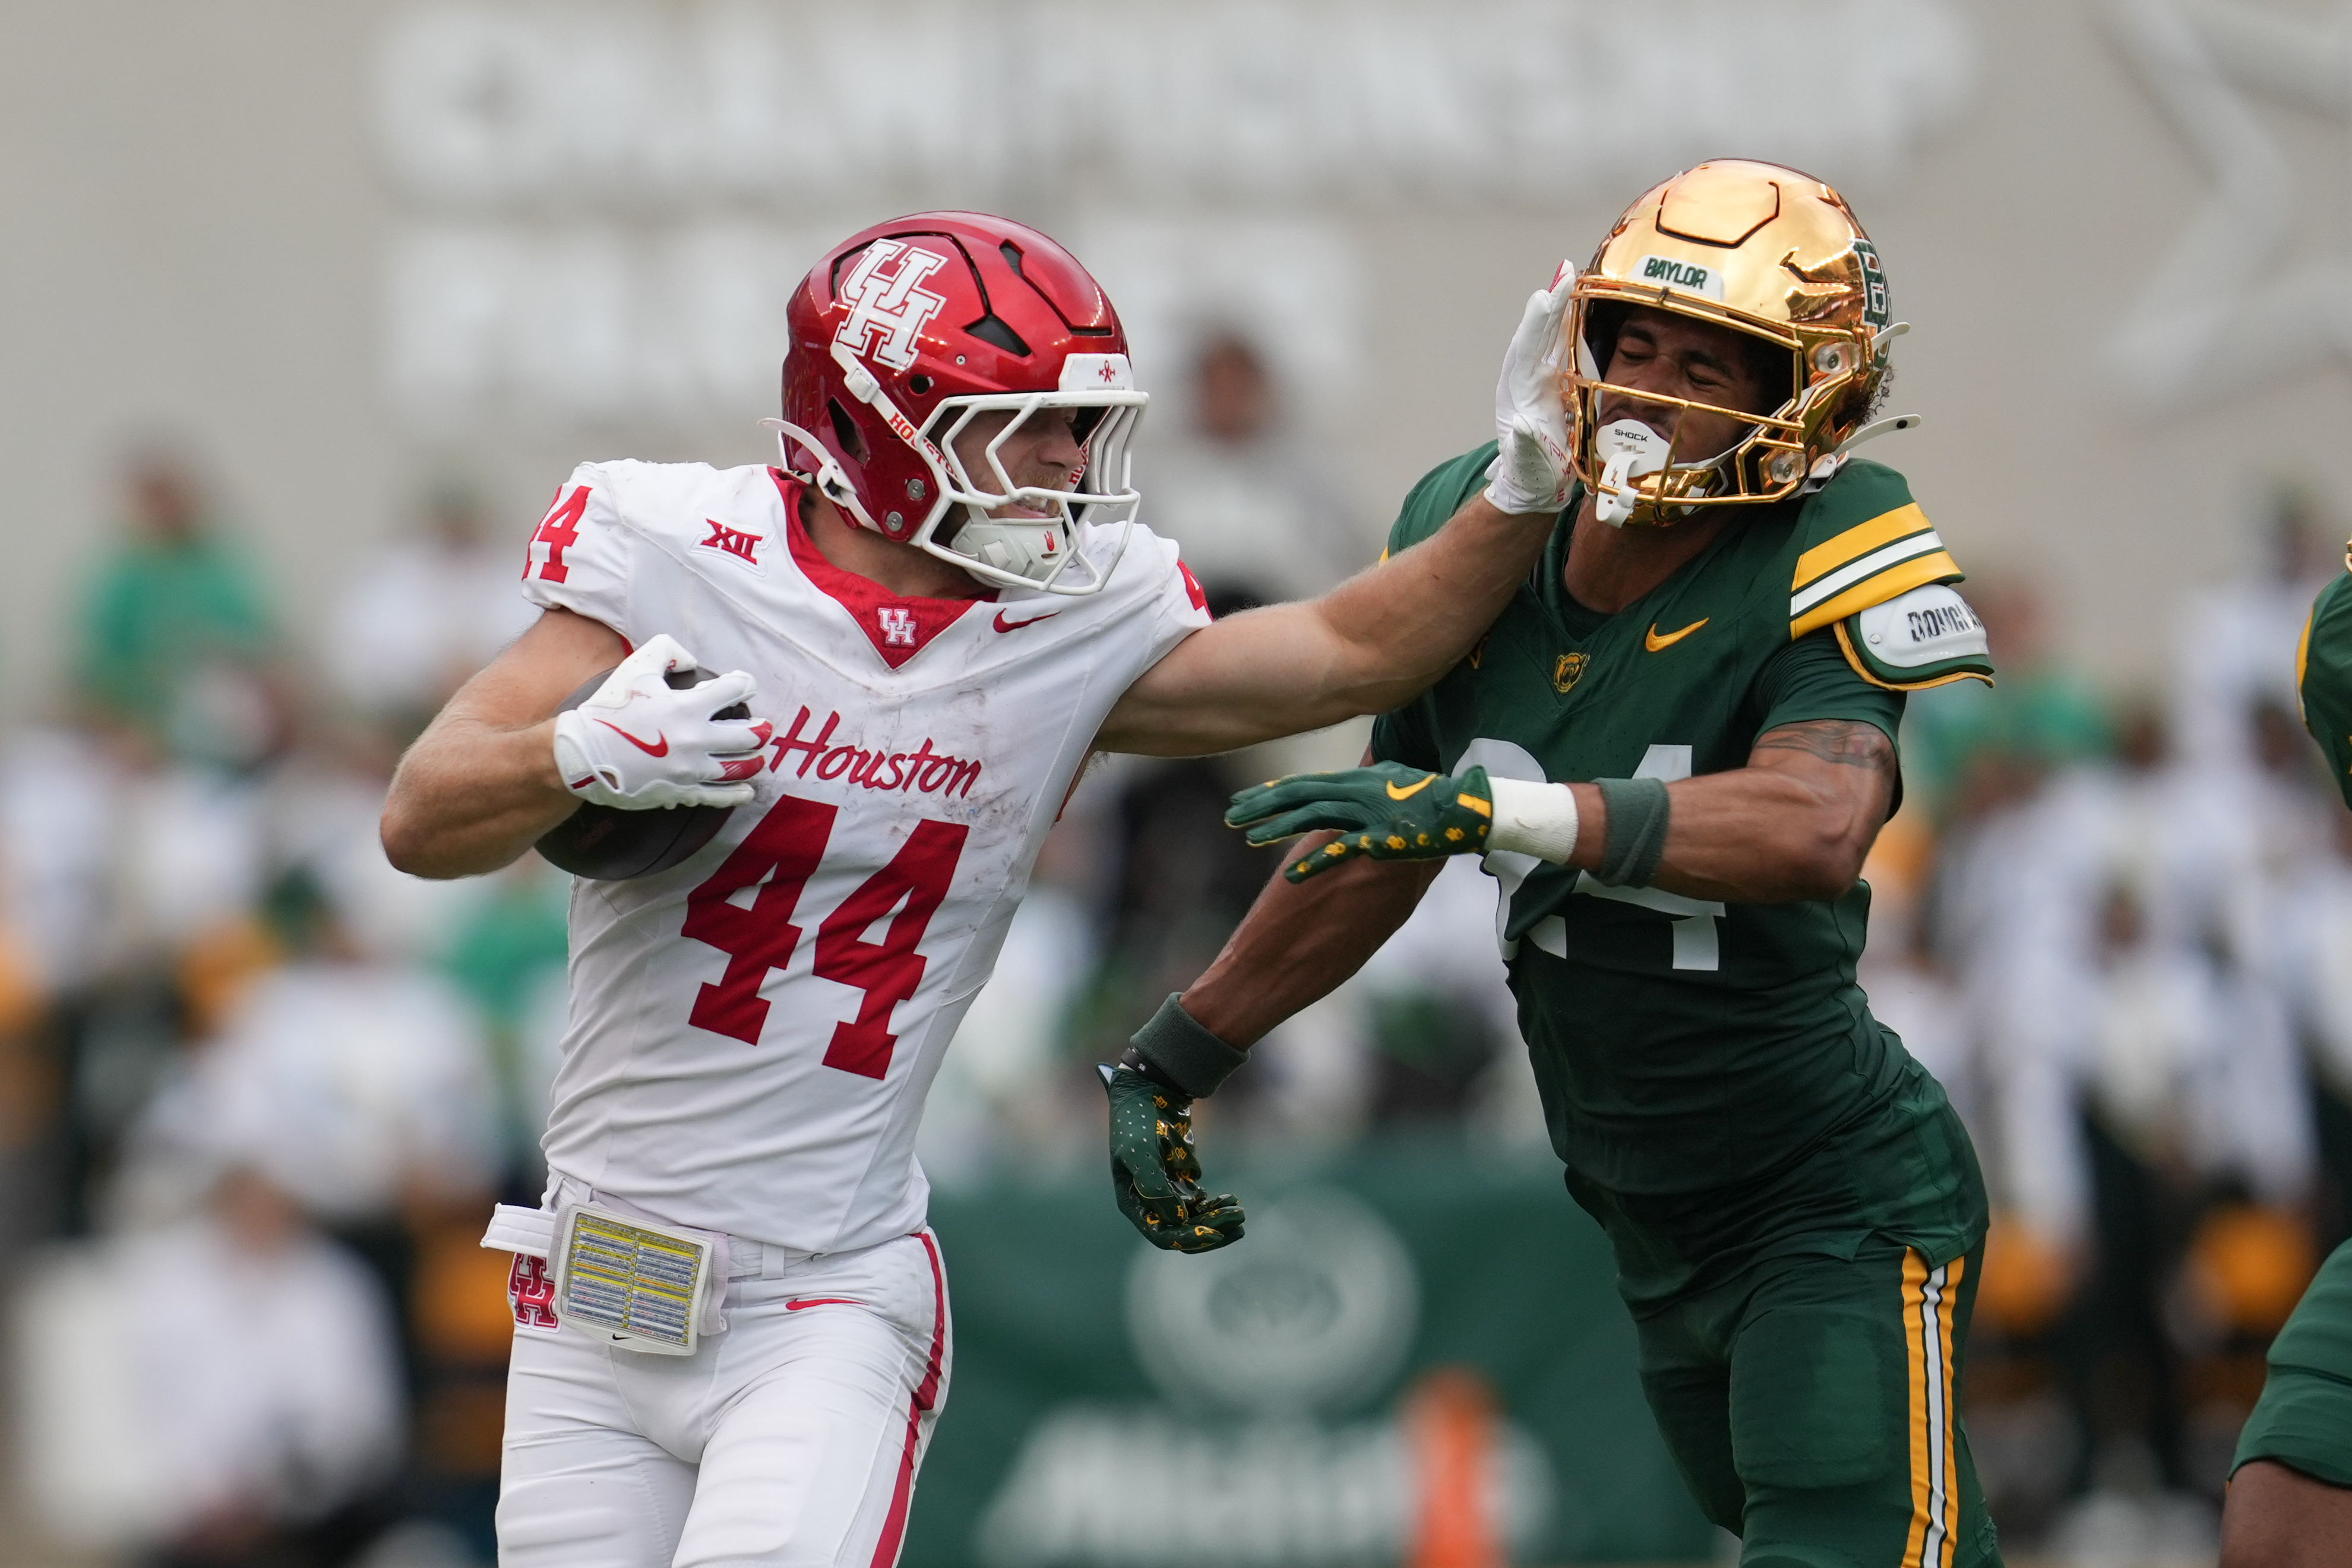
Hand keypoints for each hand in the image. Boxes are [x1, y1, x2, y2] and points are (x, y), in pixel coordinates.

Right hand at [550, 634, 768, 809]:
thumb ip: (667, 651)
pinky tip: (747, 790)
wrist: (582, 754)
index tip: (745, 685)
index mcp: (687, 706)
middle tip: (765, 728)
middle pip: (747, 736)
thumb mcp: (636, 667)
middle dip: (761, 729)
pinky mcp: (681, 792)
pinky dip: (737, 793)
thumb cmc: (609, 709)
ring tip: (759, 757)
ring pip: (739, 768)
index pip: (733, 690)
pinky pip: (719, 796)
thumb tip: (691, 660)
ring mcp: (690, 769)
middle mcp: (695, 739)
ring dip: (754, 761)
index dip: (744, 684)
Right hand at [1099, 1064, 1244, 1252]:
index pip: (1162, 1235)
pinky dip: (1214, 1206)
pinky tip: (1230, 1198)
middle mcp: (1147, 1203)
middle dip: (1211, 1229)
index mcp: (1132, 1202)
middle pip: (1182, 1230)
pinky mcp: (1179, 1180)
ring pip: (1193, 1220)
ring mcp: (1165, 1193)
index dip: (1189, 1238)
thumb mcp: (1140, 1150)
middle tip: (1240, 1217)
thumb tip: (1176, 1218)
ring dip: (1216, 1219)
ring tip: (1240, 1210)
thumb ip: (1153, 1184)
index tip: (1216, 1234)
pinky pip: (1199, 1205)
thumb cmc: (1138, 1120)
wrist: (1147, 1089)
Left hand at [1227, 761, 1494, 882]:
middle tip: (1230, 815)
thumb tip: (1356, 771)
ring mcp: (1367, 814)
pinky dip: (1314, 862)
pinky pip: (1341, 850)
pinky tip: (1290, 875)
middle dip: (1261, 805)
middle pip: (1299, 796)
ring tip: (1248, 839)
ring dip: (1277, 828)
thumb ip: (1368, 776)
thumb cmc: (1431, 794)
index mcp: (1355, 778)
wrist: (1465, 808)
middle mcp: (1356, 791)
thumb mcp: (1393, 777)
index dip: (1271, 791)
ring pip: (1312, 817)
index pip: (1304, 783)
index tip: (1243, 799)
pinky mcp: (1380, 839)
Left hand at [1484, 265, 1575, 516]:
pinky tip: (1580, 306)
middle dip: (1551, 304)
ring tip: (1571, 276)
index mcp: (1517, 397)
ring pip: (1550, 338)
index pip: (1527, 352)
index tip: (1547, 295)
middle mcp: (1526, 382)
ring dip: (1561, 309)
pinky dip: (1570, 326)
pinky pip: (1563, 349)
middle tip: (1565, 270)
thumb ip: (1526, 448)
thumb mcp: (1530, 466)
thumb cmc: (1532, 476)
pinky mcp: (1555, 384)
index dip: (1538, 324)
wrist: (1535, 485)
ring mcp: (1540, 381)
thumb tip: (1521, 429)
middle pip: (1539, 336)